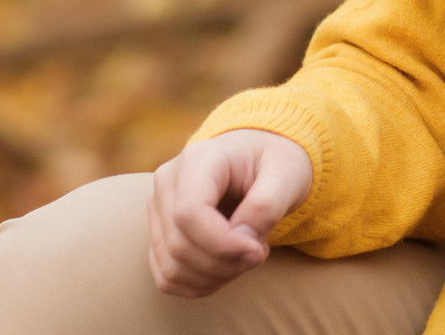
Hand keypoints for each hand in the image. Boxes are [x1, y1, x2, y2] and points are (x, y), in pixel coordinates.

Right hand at [146, 129, 314, 296]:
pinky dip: (199, 285)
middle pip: (180, 246)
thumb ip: (267, 204)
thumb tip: (243, 239)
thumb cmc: (273, 163)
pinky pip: (167, 277)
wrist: (260, 159)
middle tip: (259, 253)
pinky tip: (227, 268)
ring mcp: (158, 209)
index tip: (258, 250)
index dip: (222, 244)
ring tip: (245, 258)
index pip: (188, 214)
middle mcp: (167, 183)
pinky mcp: (159, 234)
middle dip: (226, 264)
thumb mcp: (285, 174)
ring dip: (214, 277)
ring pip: (171, 267)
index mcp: (196, 160)